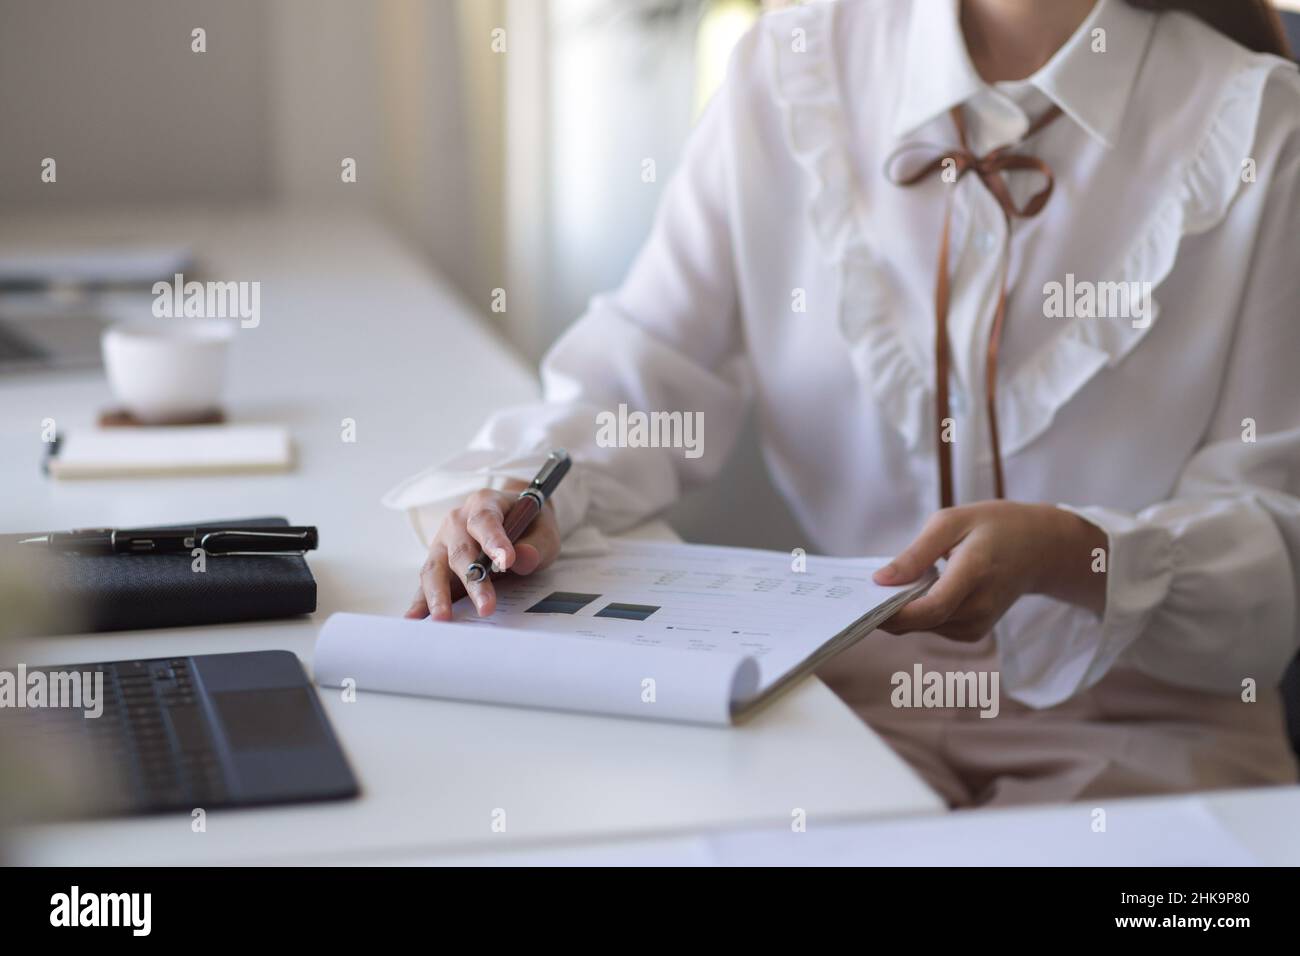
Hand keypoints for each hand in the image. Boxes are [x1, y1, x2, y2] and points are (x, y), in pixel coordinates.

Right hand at [404, 482, 560, 620]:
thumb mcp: (543, 530)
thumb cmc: (529, 525)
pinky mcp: (438, 564)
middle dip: (473, 581)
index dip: (494, 540)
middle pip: (460, 550)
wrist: (515, 520)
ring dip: (439, 595)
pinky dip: (420, 601)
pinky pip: (427, 582)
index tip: (506, 561)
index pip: (485, 520)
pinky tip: (414, 618)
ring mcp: (443, 542)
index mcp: (485, 503)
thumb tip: (522, 558)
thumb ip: (537, 544)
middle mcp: (457, 521)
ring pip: (435, 568)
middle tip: (486, 606)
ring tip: (443, 618)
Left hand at [872, 501, 1106, 641]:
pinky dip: (917, 613)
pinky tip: (919, 591)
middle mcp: (979, 606)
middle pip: (920, 621)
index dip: (894, 612)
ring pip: (922, 627)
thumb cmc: (993, 527)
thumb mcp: (951, 522)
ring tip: (897, 582)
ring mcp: (978, 624)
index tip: (864, 601)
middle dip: (888, 609)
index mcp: (974, 572)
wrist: (1040, 549)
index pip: (931, 607)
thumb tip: (880, 580)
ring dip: (902, 611)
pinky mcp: (973, 632)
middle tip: (863, 589)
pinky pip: (932, 627)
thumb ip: (915, 553)